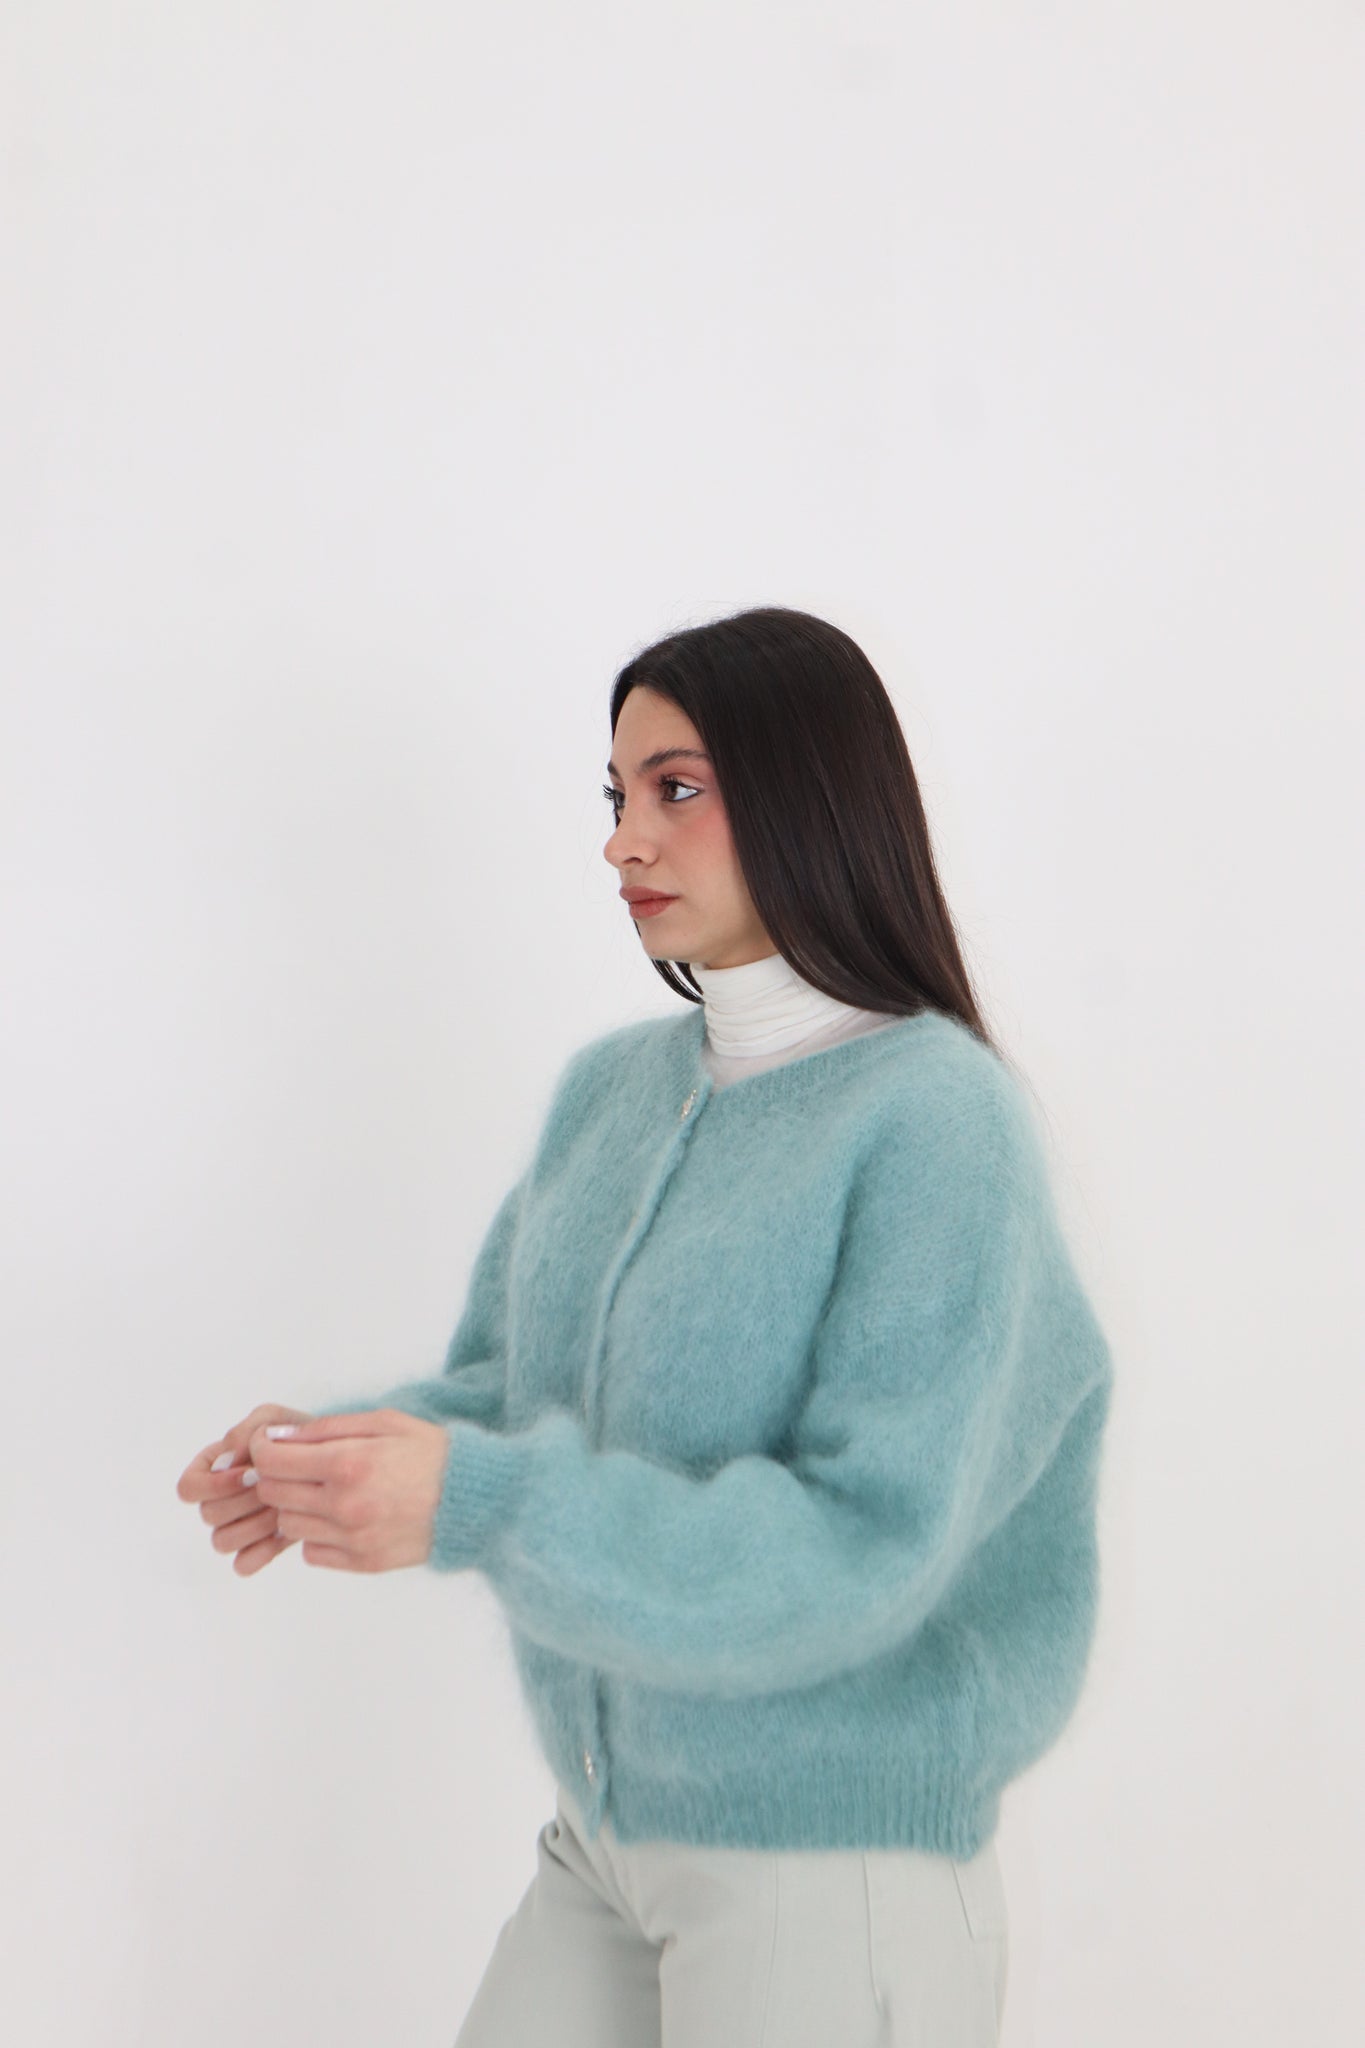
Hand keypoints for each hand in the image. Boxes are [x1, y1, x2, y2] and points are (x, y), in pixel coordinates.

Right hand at [176, 1402, 314, 1577]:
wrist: (328, 1461)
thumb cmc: (294, 1436)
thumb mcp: (271, 1418)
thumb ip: (244, 1432)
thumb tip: (224, 1462)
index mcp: (212, 1468)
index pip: (188, 1488)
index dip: (214, 1485)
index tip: (250, 1473)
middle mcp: (217, 1500)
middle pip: (209, 1515)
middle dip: (245, 1501)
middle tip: (277, 1487)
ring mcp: (235, 1527)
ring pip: (222, 1542)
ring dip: (255, 1525)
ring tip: (283, 1507)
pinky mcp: (256, 1548)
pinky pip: (243, 1564)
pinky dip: (262, 1550)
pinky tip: (285, 1530)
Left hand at [243, 1407, 449, 1572]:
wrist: (477, 1499)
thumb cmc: (432, 1452)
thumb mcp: (384, 1422)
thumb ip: (328, 1428)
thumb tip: (279, 1436)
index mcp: (348, 1464)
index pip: (274, 1461)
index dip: (264, 1449)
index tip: (272, 1445)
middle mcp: (345, 1505)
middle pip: (274, 1494)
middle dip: (277, 1476)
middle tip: (296, 1466)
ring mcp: (353, 1539)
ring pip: (288, 1526)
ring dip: (295, 1507)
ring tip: (322, 1492)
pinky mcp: (363, 1563)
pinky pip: (313, 1553)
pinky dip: (317, 1535)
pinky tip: (339, 1517)